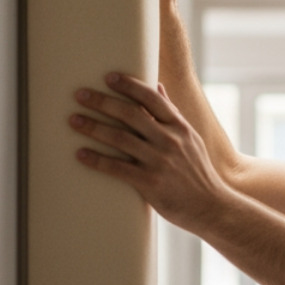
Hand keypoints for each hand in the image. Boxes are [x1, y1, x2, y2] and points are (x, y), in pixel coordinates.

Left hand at [70, 71, 232, 233]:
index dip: (129, 85)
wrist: (211, 207)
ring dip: (93, 127)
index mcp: (180, 127)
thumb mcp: (191, 139)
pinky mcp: (151, 183)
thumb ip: (172, 114)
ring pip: (120, 138)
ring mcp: (160, 162)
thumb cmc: (197, 172)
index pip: (152, 99)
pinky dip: (97, 160)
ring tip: (73, 120)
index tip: (109, 77)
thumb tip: (157, 87)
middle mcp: (170, 141)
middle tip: (80, 94)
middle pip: (131, 114)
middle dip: (103, 102)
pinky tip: (80, 154)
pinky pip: (118, 168)